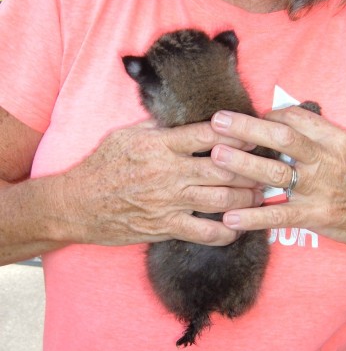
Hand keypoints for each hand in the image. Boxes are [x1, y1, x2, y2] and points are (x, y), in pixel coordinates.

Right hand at [56, 121, 262, 246]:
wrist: (76, 205)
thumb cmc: (102, 166)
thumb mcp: (125, 136)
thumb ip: (158, 127)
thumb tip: (185, 117)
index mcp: (160, 145)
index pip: (208, 134)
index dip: (237, 134)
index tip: (254, 136)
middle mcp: (168, 172)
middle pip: (222, 168)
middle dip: (250, 169)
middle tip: (264, 169)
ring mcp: (168, 202)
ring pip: (220, 199)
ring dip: (245, 198)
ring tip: (258, 196)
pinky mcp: (164, 227)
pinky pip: (204, 233)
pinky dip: (226, 232)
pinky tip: (237, 228)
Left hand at [210, 107, 345, 252]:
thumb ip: (321, 136)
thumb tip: (286, 122)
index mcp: (336, 138)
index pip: (296, 118)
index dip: (268, 115)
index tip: (252, 118)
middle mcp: (326, 160)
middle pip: (281, 137)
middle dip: (246, 128)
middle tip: (217, 122)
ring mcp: (320, 189)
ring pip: (275, 173)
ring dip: (243, 164)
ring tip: (215, 158)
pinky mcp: (317, 216)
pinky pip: (280, 216)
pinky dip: (254, 216)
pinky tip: (231, 217)